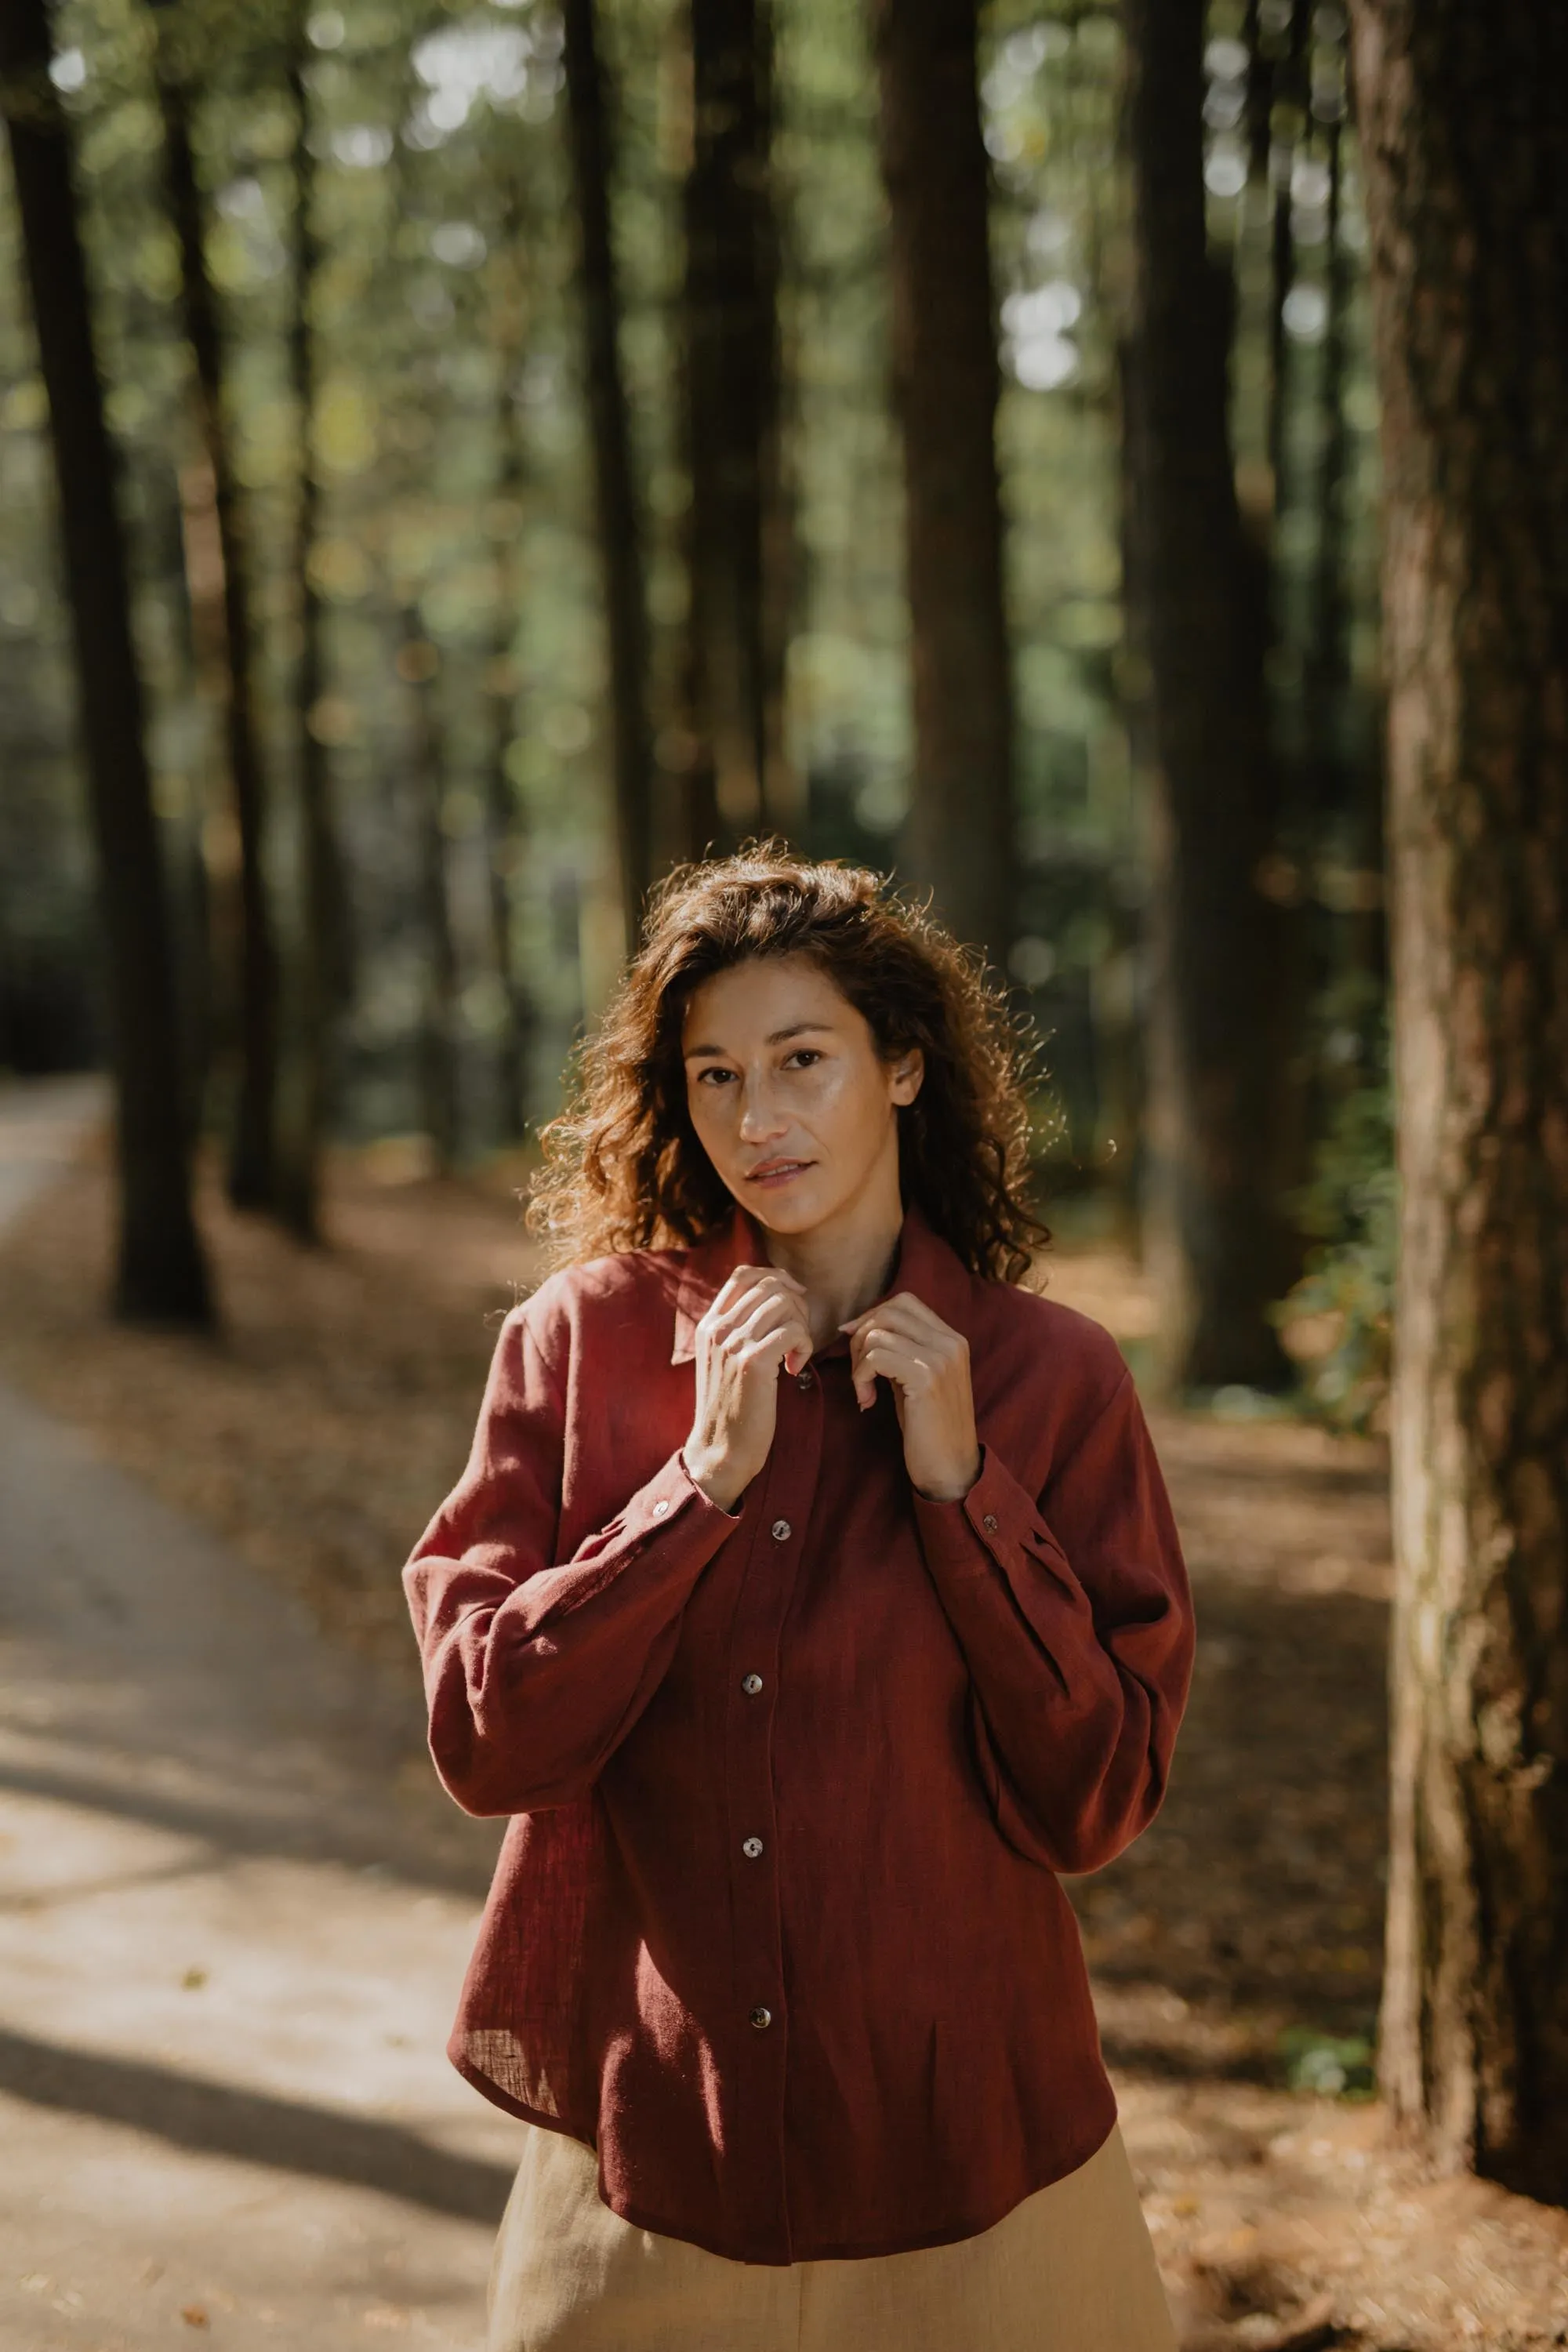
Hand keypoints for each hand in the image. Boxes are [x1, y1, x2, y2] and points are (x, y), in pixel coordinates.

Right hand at [681, 1265, 812, 1512]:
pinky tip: (796, 1368)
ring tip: (796, 1353)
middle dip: (796, 1304)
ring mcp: (733, 1344)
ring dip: (802, 1325)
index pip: (743, 1274)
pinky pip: (793, 1331)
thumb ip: (738, 1331)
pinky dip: (804, 1345)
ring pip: (784, 1304)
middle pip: (769, 1285)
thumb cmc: (731, 1408)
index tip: (794, 1299)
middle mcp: (718, 1329)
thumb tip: (773, 1301)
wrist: (719, 1450)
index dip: (776, 1278)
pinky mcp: (752, 1363)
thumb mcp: (724, 1361)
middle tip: (798, 1335)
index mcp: (709, 1324)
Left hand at [839, 1292, 980, 1503]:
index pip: (905, 1301)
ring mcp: (941, 1358)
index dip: (873, 1316)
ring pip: (878, 1333)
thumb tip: (858, 1326)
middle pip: (890, 1309)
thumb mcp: (917, 1378)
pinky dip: (860, 1377)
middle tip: (859, 1370)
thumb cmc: (928, 1427)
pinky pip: (875, 1357)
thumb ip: (900, 1349)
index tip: (856, 1342)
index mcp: (952, 1339)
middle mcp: (950, 1342)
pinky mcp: (926, 1377)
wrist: (951, 1468)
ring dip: (859, 1361)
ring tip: (864, 1390)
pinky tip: (867, 1401)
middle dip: (862, 1335)